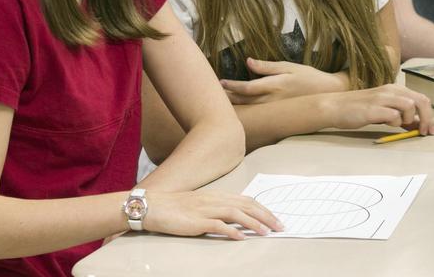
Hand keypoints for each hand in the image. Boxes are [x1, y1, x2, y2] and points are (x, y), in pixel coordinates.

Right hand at [144, 189, 283, 239]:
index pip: (247, 200)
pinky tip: (241, 238)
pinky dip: (231, 231)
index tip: (276, 219)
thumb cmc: (176, 207)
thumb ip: (218, 208)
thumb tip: (237, 218)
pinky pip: (218, 225)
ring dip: (254, 223)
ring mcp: (206, 209)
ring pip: (236, 214)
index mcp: (218, 195)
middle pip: (247, 206)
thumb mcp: (202, 204)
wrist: (153, 206)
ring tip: (266, 232)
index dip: (264, 209)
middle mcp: (215, 200)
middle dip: (266, 216)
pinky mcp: (197, 221)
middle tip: (280, 226)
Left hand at [221, 58, 347, 104]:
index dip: (232, 86)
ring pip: (251, 110)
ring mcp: (276, 109)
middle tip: (212, 95)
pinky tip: (239, 112)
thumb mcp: (289, 66)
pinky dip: (247, 112)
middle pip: (245, 101)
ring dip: (236, 107)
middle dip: (229, 98)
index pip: (248, 87)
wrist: (327, 94)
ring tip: (221, 103)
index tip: (220, 83)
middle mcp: (273, 99)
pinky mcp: (279, 114)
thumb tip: (248, 61)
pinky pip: (259, 114)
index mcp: (275, 85)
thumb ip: (267, 66)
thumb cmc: (309, 77)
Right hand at [322, 84, 433, 134]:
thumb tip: (419, 124)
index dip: (430, 115)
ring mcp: (382, 98)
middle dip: (427, 119)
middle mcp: (391, 90)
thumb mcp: (383, 110)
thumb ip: (400, 115)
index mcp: (395, 89)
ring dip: (408, 120)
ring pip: (409, 106)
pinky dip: (395, 123)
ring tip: (396, 125)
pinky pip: (393, 115)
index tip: (431, 130)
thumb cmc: (358, 109)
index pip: (421, 98)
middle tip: (424, 133)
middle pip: (420, 101)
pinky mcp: (373, 109)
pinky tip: (385, 124)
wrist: (334, 107)